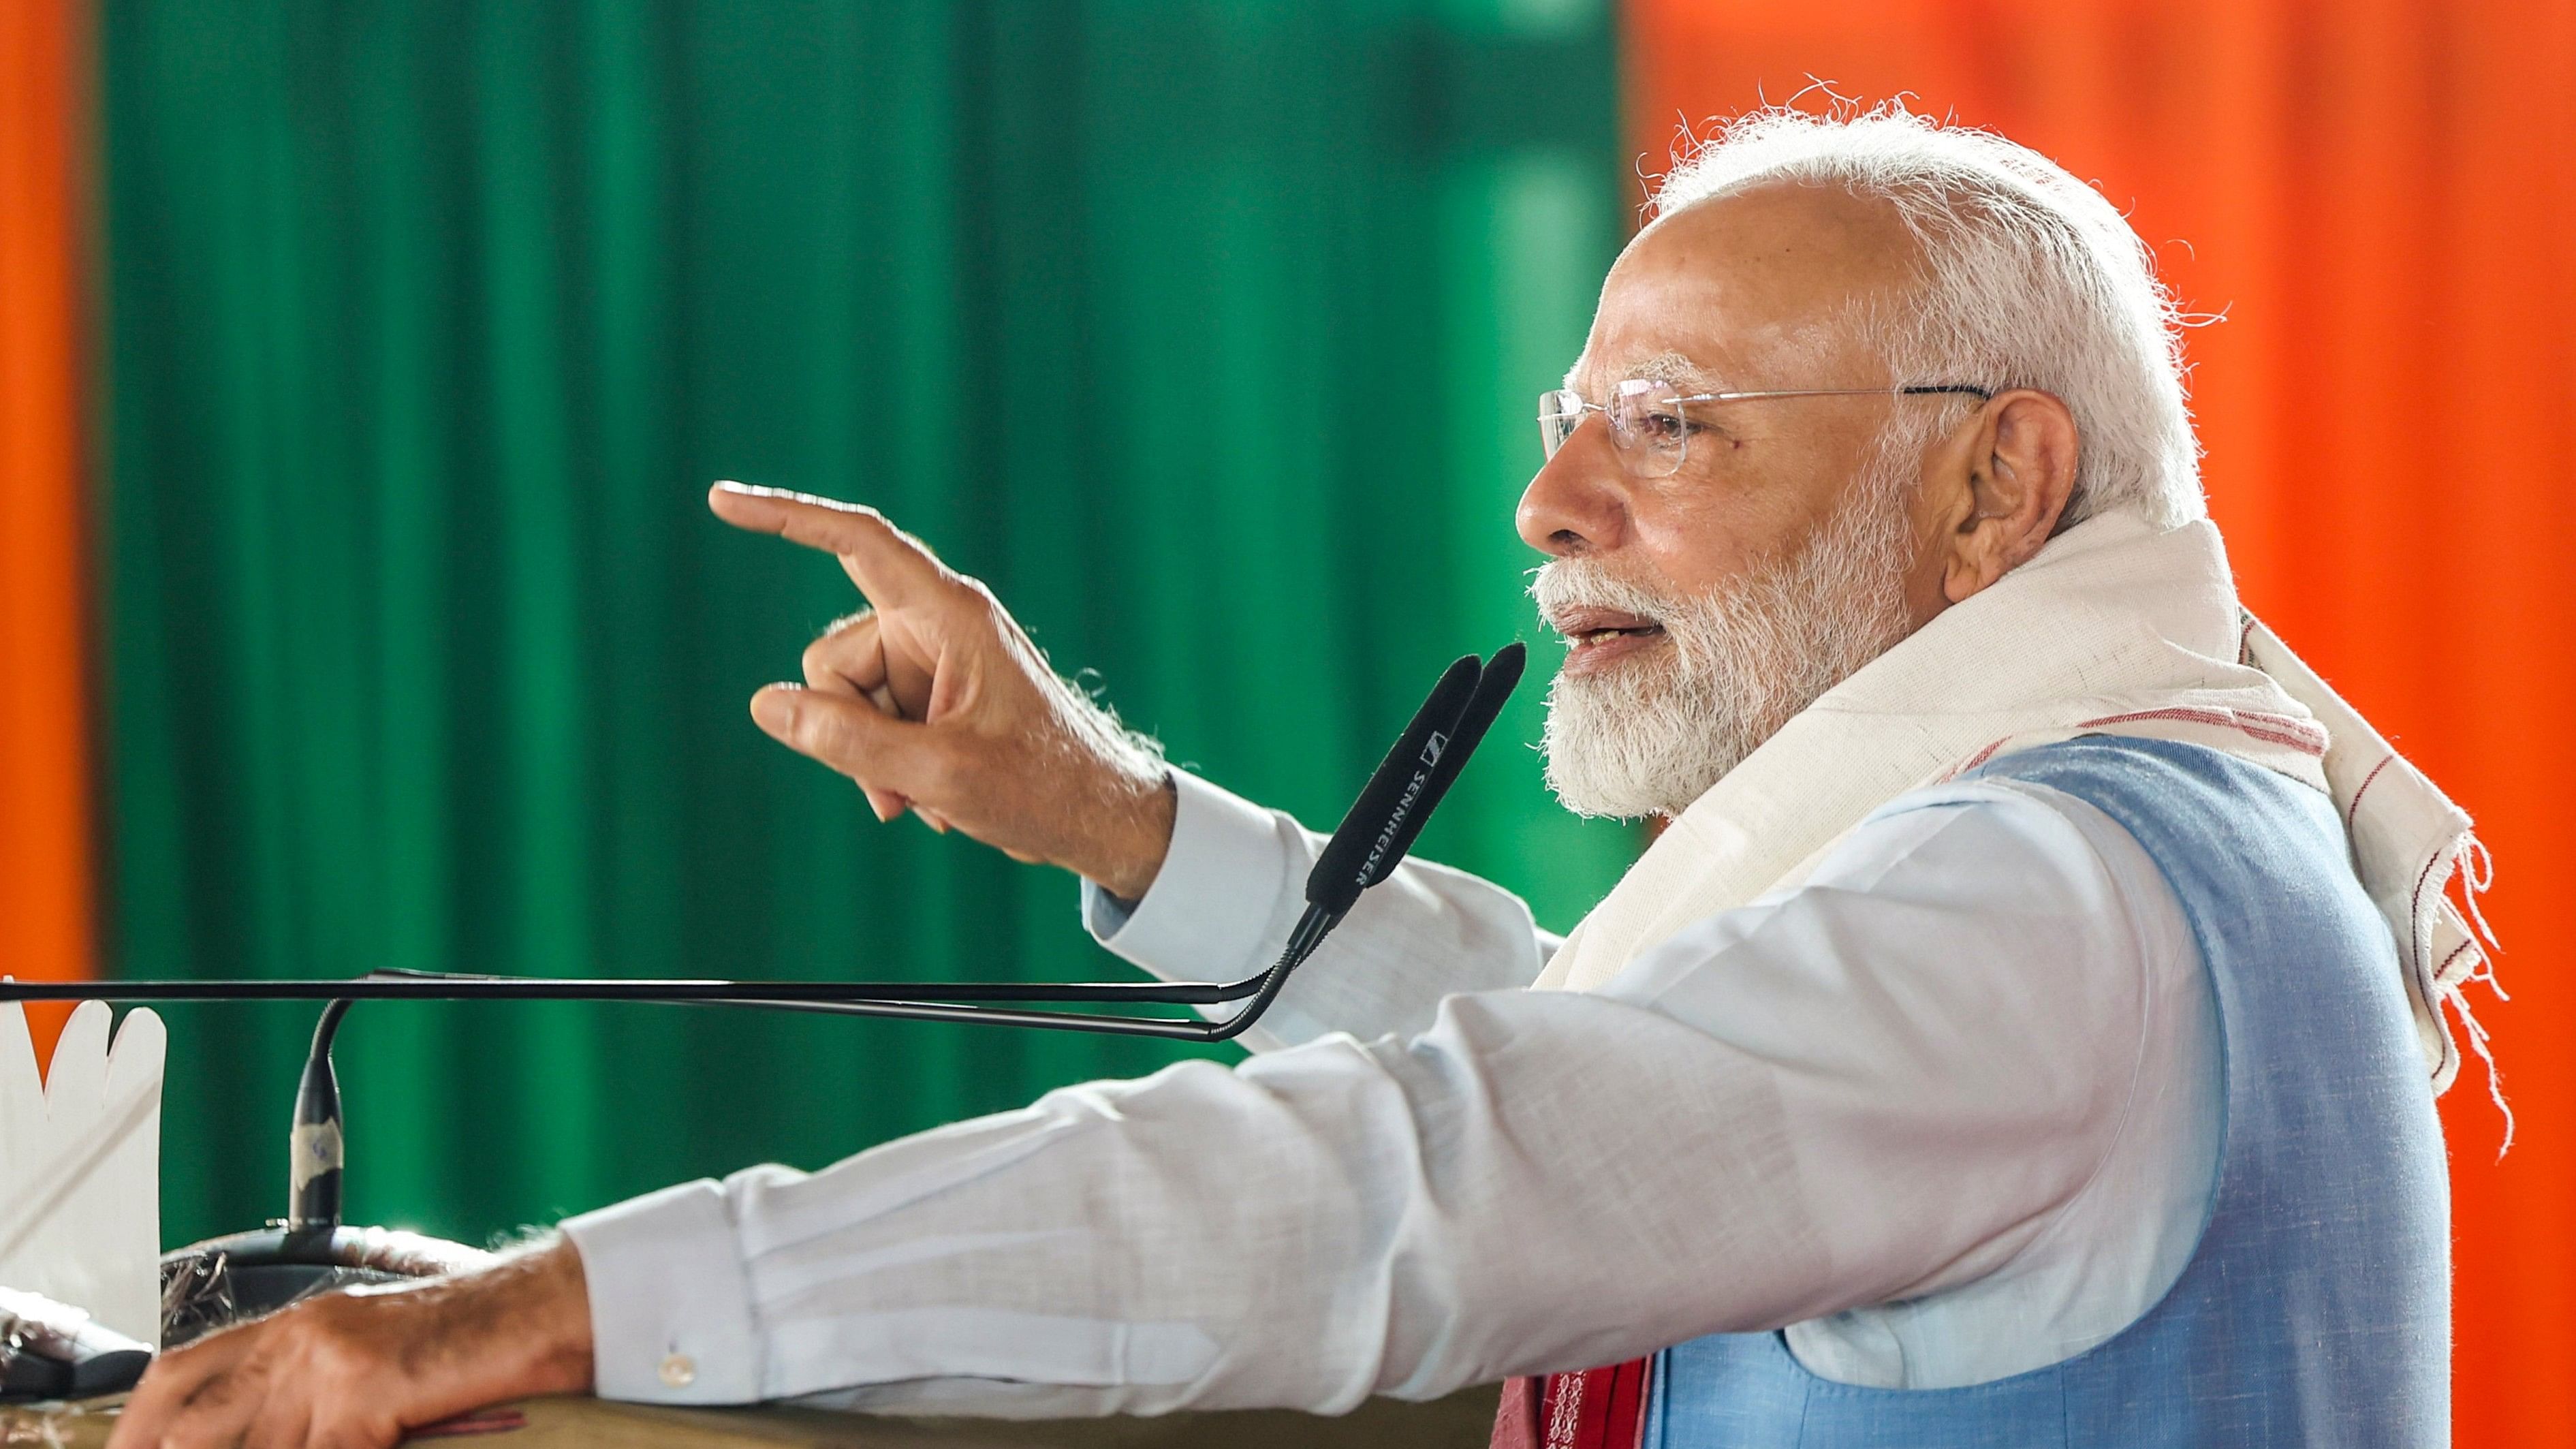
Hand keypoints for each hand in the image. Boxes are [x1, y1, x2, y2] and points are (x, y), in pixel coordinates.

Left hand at [107, 1240, 592, 1448]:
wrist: (547, 1310)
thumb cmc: (479, 1342)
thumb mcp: (377, 1361)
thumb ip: (316, 1398)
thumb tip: (270, 1436)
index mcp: (297, 1324)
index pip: (179, 1376)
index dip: (136, 1433)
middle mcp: (300, 1335)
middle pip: (194, 1424)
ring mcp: (329, 1361)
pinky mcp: (366, 1390)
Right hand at [709, 482, 1177, 899]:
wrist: (1101, 820)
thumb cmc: (1043, 787)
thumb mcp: (938, 771)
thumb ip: (847, 739)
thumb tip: (765, 704)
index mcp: (949, 615)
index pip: (856, 542)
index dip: (786, 517)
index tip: (721, 502)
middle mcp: (937, 627)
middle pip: (833, 655)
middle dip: (845, 726)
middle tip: (900, 787)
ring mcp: (934, 663)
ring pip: (846, 698)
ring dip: (870, 758)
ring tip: (925, 799)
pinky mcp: (934, 698)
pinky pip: (872, 722)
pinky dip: (889, 765)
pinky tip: (931, 799)